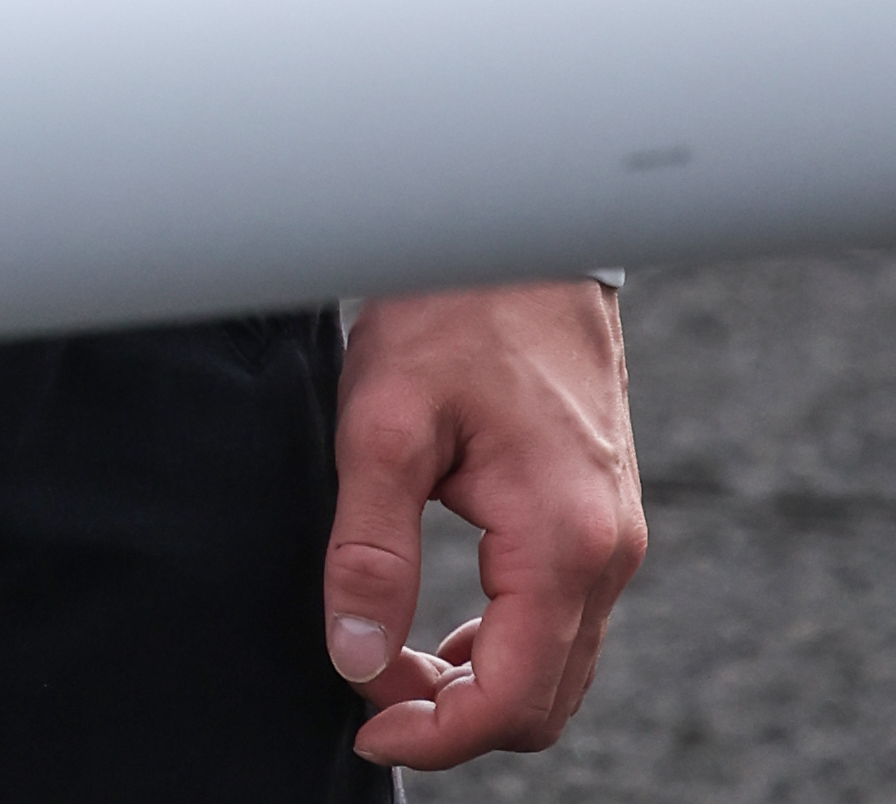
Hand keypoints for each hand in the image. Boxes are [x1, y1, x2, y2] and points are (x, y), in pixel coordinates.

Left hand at [326, 280, 642, 761]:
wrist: (522, 232)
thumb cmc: (454, 306)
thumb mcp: (384, 419)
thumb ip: (368, 549)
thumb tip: (351, 655)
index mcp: (563, 541)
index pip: (508, 699)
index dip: (433, 734)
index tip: (364, 723)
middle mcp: (608, 553)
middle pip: (542, 702)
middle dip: (454, 720)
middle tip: (369, 692)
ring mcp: (613, 538)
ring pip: (557, 669)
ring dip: (479, 687)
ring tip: (392, 662)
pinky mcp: (601, 518)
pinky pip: (562, 621)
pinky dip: (505, 646)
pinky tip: (445, 627)